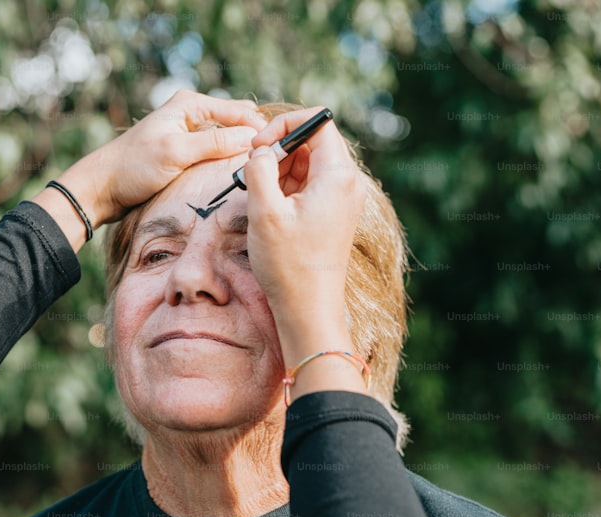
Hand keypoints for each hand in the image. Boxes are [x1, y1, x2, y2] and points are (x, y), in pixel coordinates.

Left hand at [56, 90, 265, 225]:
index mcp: (190, 104)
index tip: (277, 152)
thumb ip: (215, 143)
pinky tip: (237, 174)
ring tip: (260, 169)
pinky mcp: (184, 150)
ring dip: (241, 150)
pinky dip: (227, 159)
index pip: (240, 111)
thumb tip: (253, 138)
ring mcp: (188, 131)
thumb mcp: (177, 153)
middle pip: (236, 122)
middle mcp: (191, 112)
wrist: (103, 187)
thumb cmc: (134, 167)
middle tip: (274, 162)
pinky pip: (215, 150)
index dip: (260, 130)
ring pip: (227, 137)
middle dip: (254, 138)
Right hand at [242, 108, 368, 393]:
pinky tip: (268, 209)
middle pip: (313, 142)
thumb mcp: (264, 211)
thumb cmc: (288, 264)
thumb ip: (259, 169)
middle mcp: (348, 183)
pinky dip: (286, 188)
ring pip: (308, 164)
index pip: (317, 123)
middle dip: (279, 150)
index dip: (284, 126)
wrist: (308, 309)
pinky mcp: (334, 215)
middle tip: (253, 174)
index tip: (257, 147)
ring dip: (279, 171)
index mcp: (338, 175)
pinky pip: (309, 186)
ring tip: (258, 196)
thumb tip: (260, 151)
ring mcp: (343, 200)